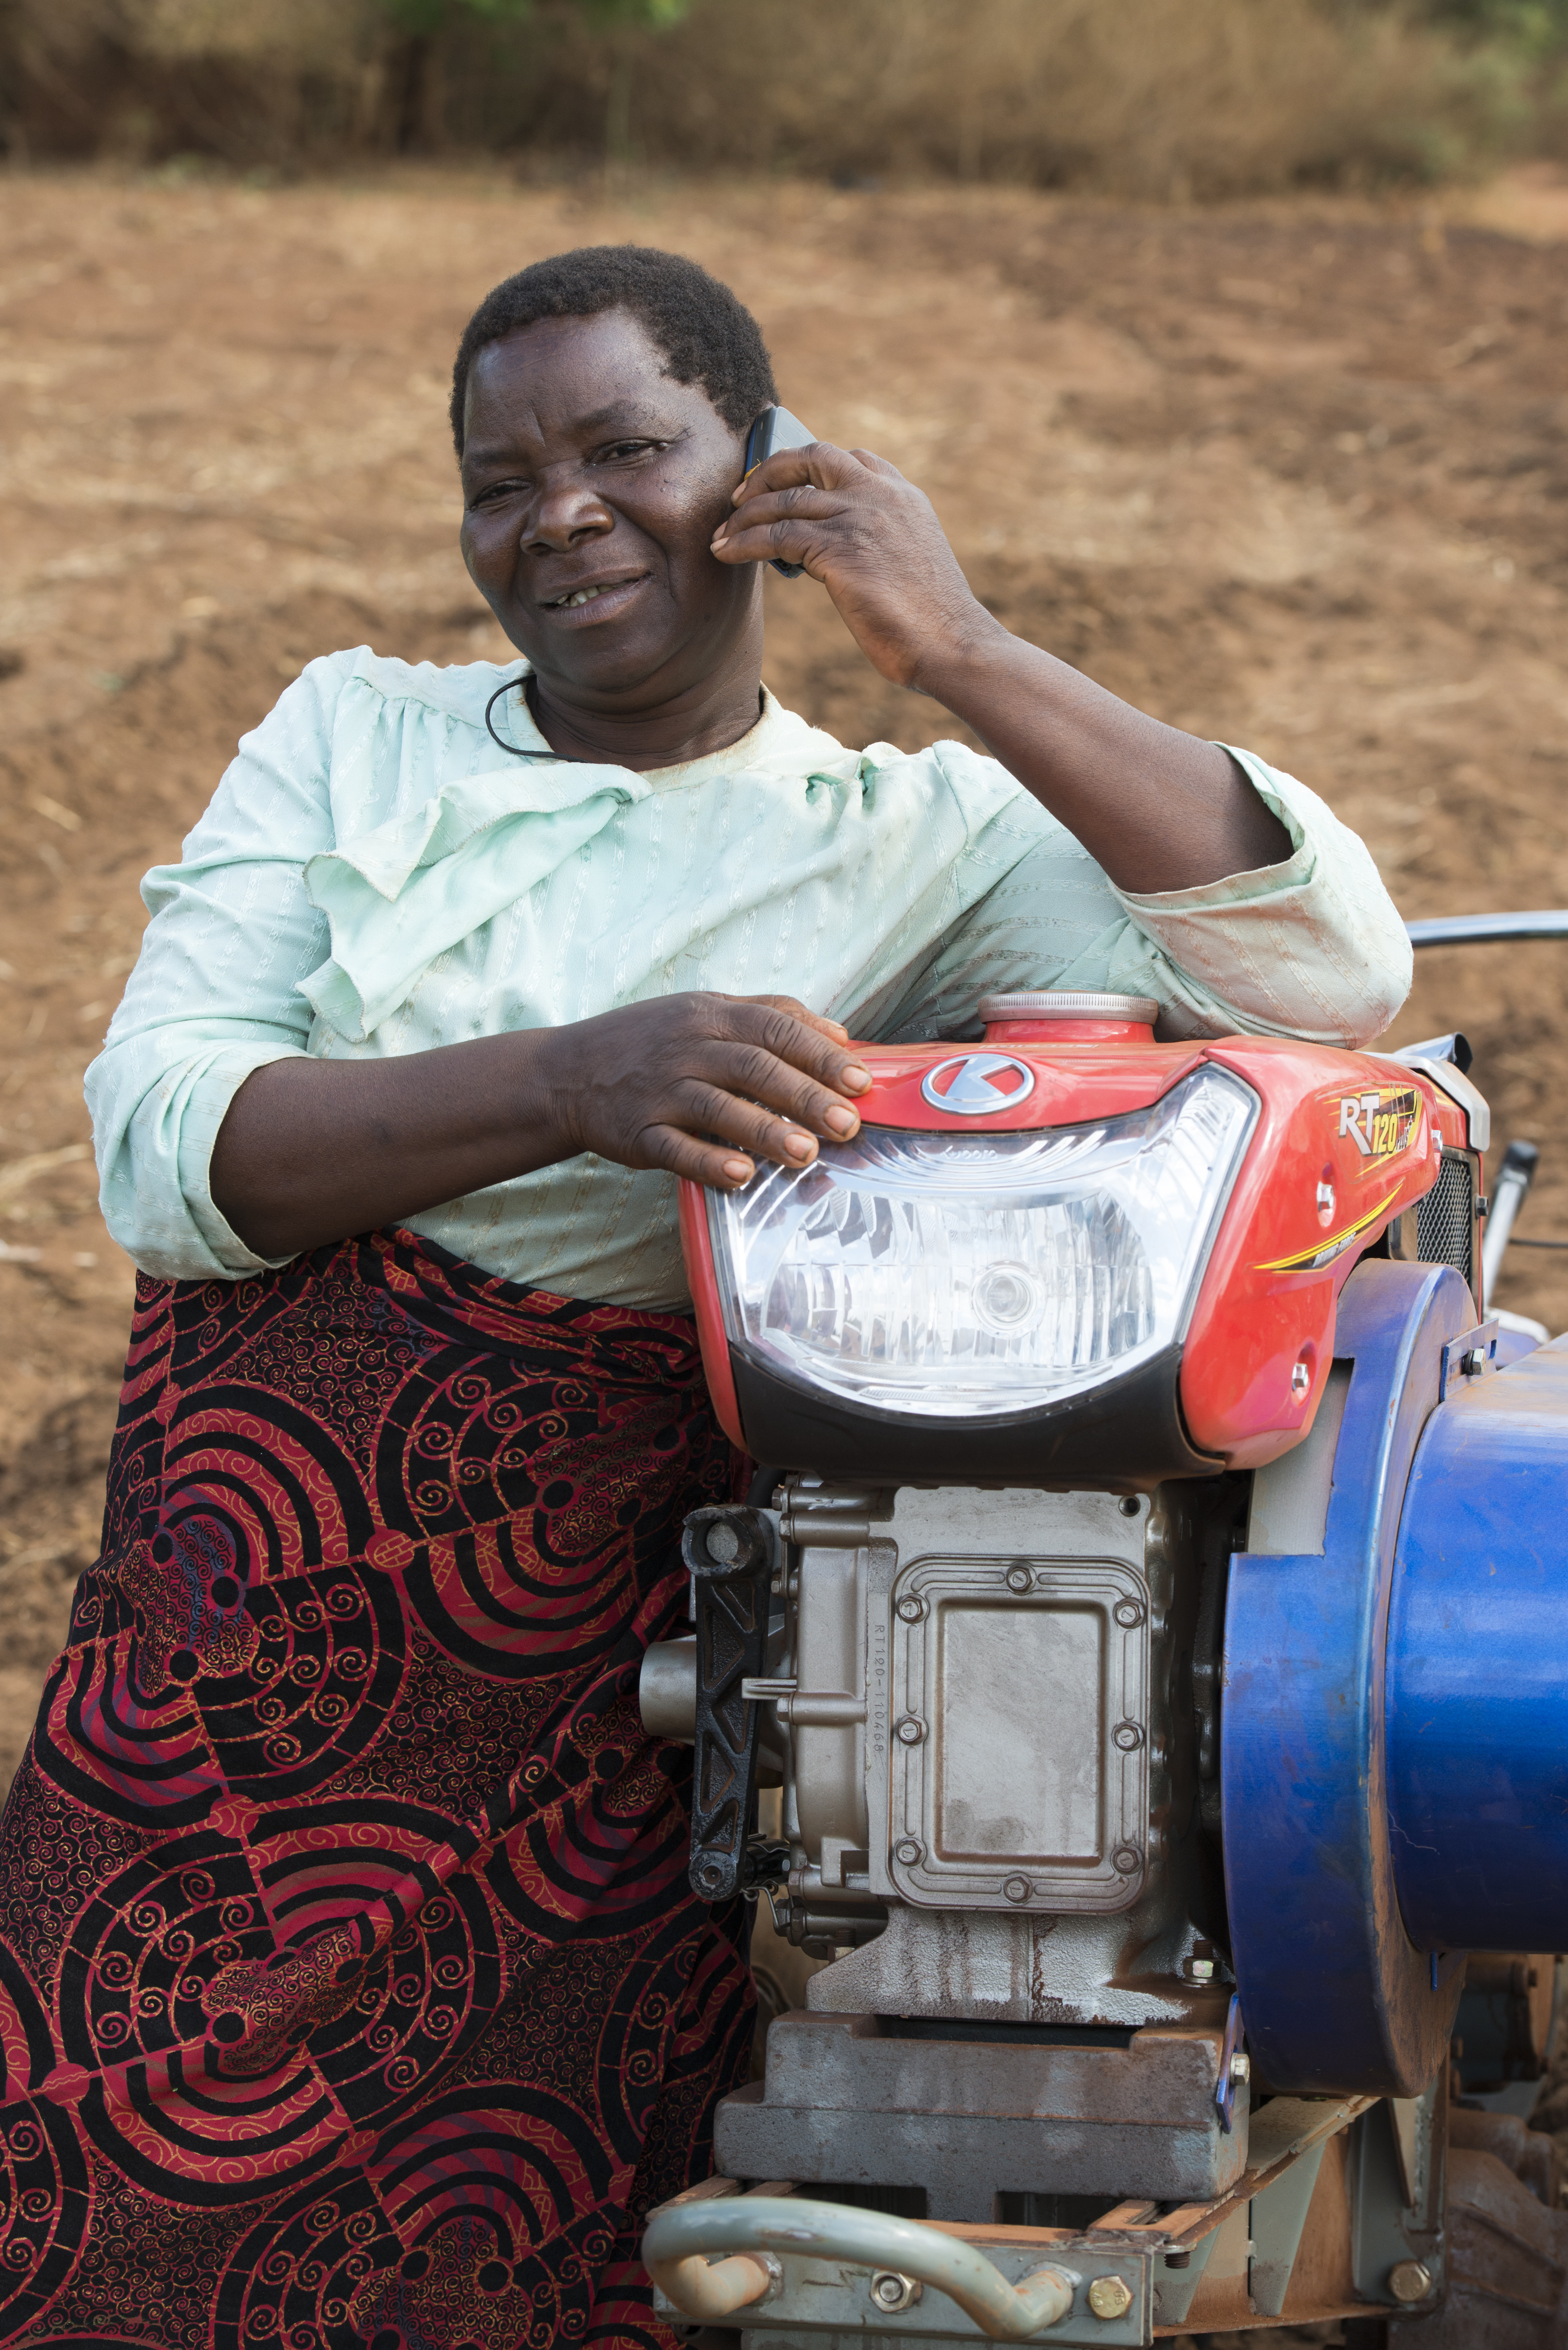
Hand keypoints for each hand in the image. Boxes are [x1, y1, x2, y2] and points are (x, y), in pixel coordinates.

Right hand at [543, 991, 871, 1190]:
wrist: (566, 1072)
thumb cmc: (652, 1042)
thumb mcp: (705, 1011)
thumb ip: (770, 1014)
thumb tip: (841, 1034)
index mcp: (710, 1015)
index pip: (775, 1027)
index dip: (821, 1054)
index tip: (860, 1081)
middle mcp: (686, 1048)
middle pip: (755, 1068)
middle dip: (806, 1097)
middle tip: (848, 1125)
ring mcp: (659, 1091)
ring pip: (718, 1107)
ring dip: (766, 1130)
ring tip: (807, 1152)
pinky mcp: (636, 1133)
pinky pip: (675, 1148)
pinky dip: (709, 1162)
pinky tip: (742, 1176)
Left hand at [710, 442, 1001, 693]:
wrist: (953, 645)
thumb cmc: (932, 622)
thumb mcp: (907, 562)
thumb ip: (877, 542)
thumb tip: (827, 554)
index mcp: (902, 496)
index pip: (850, 457)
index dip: (806, 462)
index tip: (780, 480)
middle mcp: (880, 495)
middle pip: (811, 457)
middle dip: (768, 471)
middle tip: (739, 496)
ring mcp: (860, 518)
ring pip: (785, 499)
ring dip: (743, 515)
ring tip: (719, 535)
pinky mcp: (840, 550)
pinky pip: (775, 536)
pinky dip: (743, 543)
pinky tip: (725, 553)